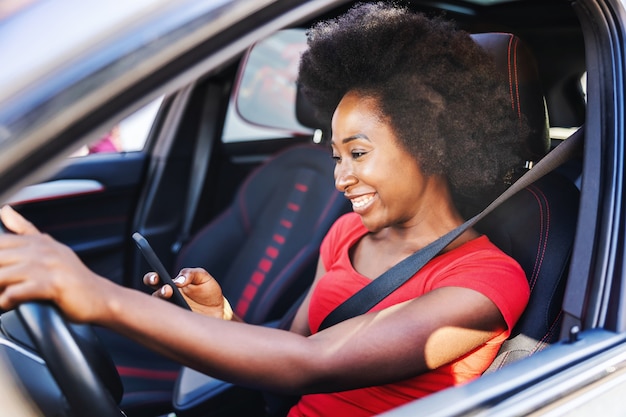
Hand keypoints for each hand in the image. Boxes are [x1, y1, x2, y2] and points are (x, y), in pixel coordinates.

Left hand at [0, 205, 111, 321]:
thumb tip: (5, 210)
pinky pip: (16, 293)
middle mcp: (43, 251)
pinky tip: (8, 304)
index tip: (2, 267)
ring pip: (2, 276)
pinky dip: (6, 301)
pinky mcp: (53, 285)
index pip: (1, 242)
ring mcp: (48, 267)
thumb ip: (26, 230)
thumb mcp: (52, 248)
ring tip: (1, 296)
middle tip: (1, 283)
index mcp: (40, 242)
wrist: (101, 297)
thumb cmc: (74, 277)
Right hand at [143, 267, 232, 319]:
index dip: (152, 278)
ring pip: (160, 312)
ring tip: (178, 304)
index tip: (156, 278)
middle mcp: (167, 298)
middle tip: (168, 291)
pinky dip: (173, 320)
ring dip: (166, 307)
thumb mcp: (202, 277)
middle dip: (159, 292)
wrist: (218, 309)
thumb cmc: (207, 290)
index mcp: (170, 284)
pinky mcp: (177, 325)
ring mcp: (171, 312)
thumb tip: (178, 280)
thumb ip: (190, 274)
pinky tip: (182, 317)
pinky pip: (169, 324)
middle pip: (154, 296)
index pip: (154, 280)